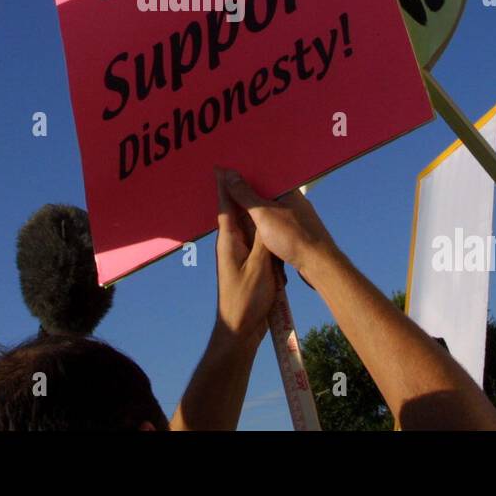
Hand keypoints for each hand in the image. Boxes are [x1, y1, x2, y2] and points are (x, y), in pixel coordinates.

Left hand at [213, 169, 276, 346]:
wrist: (240, 330)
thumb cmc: (246, 300)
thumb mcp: (260, 266)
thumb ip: (263, 240)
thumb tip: (263, 213)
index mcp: (230, 240)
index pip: (226, 205)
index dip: (225, 185)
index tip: (222, 165)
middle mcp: (233, 243)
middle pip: (239, 212)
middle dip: (242, 192)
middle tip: (247, 169)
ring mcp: (242, 254)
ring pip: (251, 227)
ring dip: (256, 213)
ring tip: (262, 190)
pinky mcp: (251, 265)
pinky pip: (259, 242)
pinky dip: (265, 234)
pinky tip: (273, 227)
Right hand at [219, 169, 335, 274]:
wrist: (319, 265)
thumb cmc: (293, 237)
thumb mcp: (263, 214)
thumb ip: (245, 194)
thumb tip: (228, 174)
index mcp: (288, 189)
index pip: (261, 175)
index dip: (243, 175)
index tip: (225, 176)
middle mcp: (294, 199)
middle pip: (264, 191)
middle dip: (246, 192)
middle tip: (225, 193)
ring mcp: (297, 216)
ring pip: (270, 208)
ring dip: (254, 209)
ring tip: (235, 209)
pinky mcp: (297, 231)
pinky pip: (275, 221)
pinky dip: (263, 223)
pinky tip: (253, 229)